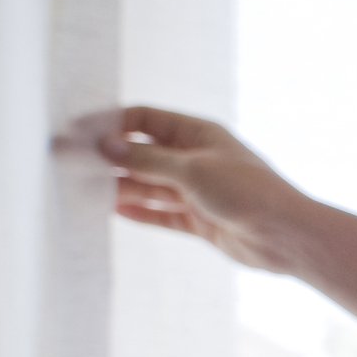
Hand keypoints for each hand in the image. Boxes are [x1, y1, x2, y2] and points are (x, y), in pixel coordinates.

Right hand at [95, 105, 312, 272]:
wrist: (286, 236)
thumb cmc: (247, 192)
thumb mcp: (191, 170)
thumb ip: (146, 161)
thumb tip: (104, 146)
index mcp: (198, 133)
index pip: (144, 120)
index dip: (110, 124)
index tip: (77, 133)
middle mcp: (195, 159)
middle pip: (143, 154)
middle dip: (110, 158)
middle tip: (70, 164)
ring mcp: (197, 191)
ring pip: (150, 185)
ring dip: (120, 186)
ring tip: (83, 189)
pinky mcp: (200, 220)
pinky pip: (163, 213)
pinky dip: (140, 212)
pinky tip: (113, 210)